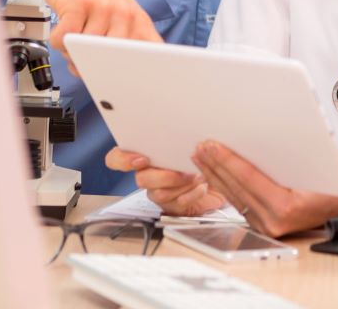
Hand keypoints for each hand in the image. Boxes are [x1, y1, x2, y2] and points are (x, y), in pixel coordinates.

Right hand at [40, 0, 160, 73]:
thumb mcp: (120, 14)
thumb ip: (124, 44)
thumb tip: (119, 79)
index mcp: (138, 20)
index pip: (153, 50)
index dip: (147, 71)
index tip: (140, 86)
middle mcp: (124, 14)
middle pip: (112, 59)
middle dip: (94, 66)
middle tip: (85, 59)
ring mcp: (103, 8)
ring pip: (85, 52)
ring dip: (72, 52)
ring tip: (73, 36)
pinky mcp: (78, 4)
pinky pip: (65, 40)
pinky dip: (58, 41)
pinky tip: (62, 28)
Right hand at [105, 148, 225, 215]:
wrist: (220, 177)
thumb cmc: (203, 156)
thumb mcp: (192, 141)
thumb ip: (181, 137)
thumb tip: (185, 133)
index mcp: (146, 155)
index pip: (117, 158)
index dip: (122, 160)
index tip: (141, 159)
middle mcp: (148, 175)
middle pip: (140, 179)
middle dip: (164, 176)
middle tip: (183, 170)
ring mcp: (158, 192)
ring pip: (158, 193)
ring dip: (180, 184)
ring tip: (198, 177)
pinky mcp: (172, 206)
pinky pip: (176, 203)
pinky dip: (191, 194)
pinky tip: (201, 187)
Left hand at [192, 140, 337, 237]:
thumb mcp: (322, 162)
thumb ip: (300, 150)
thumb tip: (275, 128)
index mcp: (286, 206)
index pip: (249, 178)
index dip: (228, 160)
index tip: (212, 145)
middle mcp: (274, 220)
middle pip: (236, 187)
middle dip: (215, 164)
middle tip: (200, 146)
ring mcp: (267, 225)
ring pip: (233, 196)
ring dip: (214, 174)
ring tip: (200, 156)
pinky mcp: (263, 223)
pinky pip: (238, 202)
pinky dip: (224, 185)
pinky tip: (213, 172)